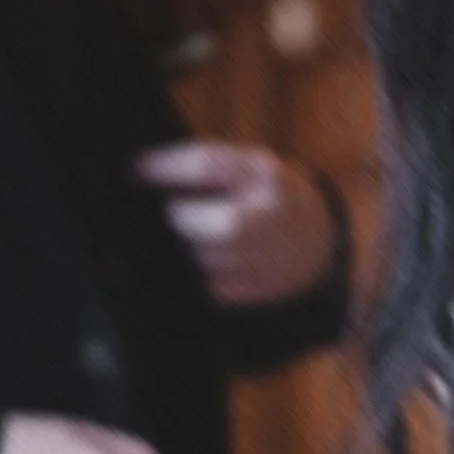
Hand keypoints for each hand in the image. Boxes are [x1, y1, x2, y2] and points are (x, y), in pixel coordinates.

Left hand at [133, 142, 337, 305]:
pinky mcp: (269, 287)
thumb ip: (206, 169)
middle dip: (184, 221)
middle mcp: (274, 213)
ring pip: (212, 260)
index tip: (133, 171)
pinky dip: (207, 275)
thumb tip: (142, 176)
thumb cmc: (263, 195)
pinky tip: (215, 262)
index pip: (209, 166)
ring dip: (193, 251)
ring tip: (199, 239)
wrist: (320, 236)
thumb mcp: (247, 167)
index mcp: (264, 173)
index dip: (166, 168)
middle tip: (173, 217)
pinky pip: (218, 287)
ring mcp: (276, 254)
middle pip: (218, 223)